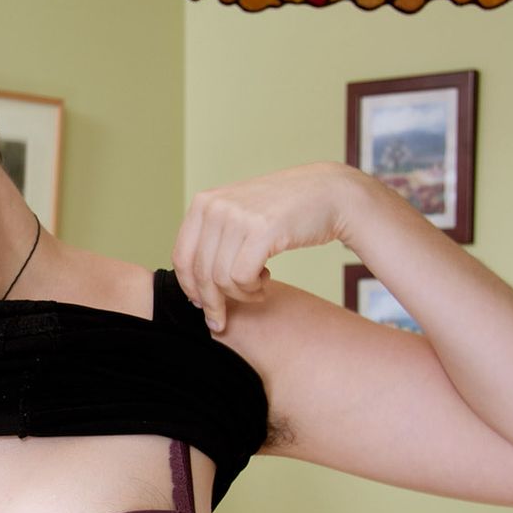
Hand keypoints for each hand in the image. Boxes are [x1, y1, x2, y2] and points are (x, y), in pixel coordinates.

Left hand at [173, 162, 365, 331]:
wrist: (330, 193)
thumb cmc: (284, 212)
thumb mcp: (238, 216)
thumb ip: (213, 240)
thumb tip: (193, 287)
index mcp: (204, 203)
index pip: (181, 257)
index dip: (190, 288)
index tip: (202, 306)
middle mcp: (215, 206)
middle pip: (199, 273)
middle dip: (212, 303)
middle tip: (223, 319)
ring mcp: (237, 216)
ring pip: (220, 279)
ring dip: (239, 295)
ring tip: (257, 289)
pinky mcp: (261, 230)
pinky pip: (241, 278)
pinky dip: (252, 291)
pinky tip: (265, 282)